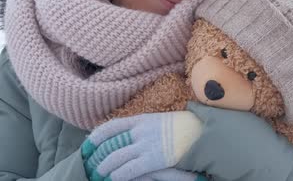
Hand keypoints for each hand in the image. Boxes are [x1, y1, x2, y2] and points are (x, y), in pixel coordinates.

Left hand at [81, 111, 202, 180]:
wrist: (200, 131)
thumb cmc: (187, 126)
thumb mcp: (164, 120)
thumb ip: (149, 126)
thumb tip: (138, 133)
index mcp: (143, 119)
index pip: (113, 125)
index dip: (98, 134)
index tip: (90, 142)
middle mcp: (140, 131)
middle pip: (111, 144)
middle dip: (100, 155)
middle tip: (94, 162)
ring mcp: (145, 145)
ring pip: (116, 158)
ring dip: (106, 167)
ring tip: (101, 173)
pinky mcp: (151, 160)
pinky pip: (128, 170)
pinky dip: (118, 175)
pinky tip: (115, 179)